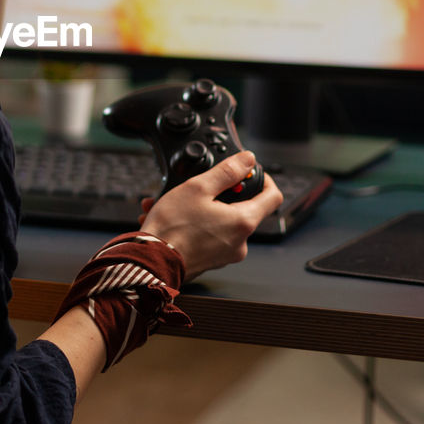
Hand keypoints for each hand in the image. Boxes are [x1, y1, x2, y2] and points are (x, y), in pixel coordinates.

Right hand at [138, 151, 282, 281]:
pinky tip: (169, 218)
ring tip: (171, 202)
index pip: (273, 196)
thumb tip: (247, 160)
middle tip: (197, 185)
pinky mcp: (210, 261)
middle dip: (218, 193)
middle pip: (242, 208)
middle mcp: (240, 243)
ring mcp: (225, 254)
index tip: (249, 172)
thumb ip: (227, 171)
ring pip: (219, 221)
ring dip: (198, 208)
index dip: (264, 179)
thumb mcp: (198, 188)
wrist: (150, 263)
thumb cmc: (172, 229)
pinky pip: (207, 235)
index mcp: (243, 222)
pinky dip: (191, 224)